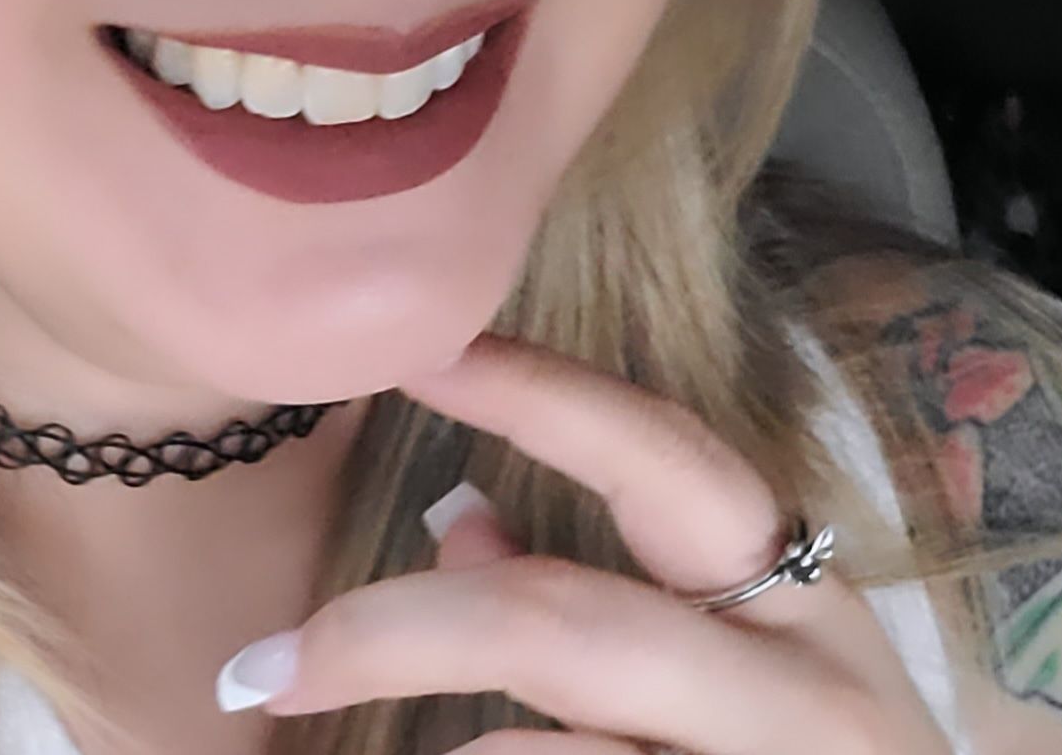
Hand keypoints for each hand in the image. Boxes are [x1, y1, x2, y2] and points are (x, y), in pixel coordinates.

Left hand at [215, 331, 951, 752]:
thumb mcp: (736, 669)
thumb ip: (594, 594)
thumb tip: (456, 522)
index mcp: (796, 598)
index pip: (655, 455)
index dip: (533, 390)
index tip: (410, 348)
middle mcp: (802, 693)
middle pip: (565, 625)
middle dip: (397, 632)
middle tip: (260, 667)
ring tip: (359, 751)